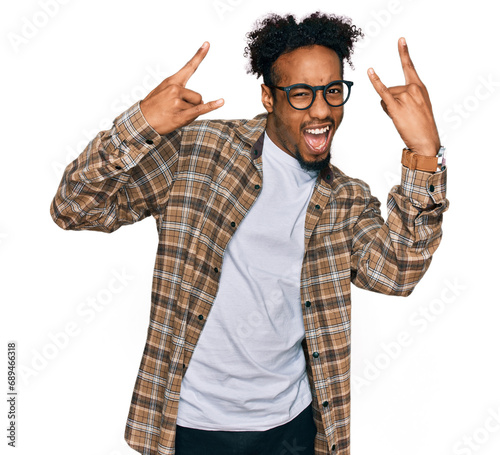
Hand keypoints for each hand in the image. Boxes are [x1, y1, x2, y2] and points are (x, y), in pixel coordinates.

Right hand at [140, 42, 223, 134]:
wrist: (141, 121)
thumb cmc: (152, 107)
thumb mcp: (161, 92)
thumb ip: (179, 92)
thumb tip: (199, 101)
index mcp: (171, 82)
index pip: (189, 67)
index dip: (199, 55)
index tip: (207, 44)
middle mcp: (175, 89)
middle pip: (198, 97)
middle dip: (193, 105)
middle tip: (177, 110)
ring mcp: (177, 101)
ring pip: (197, 107)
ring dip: (191, 113)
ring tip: (176, 115)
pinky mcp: (180, 114)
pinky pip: (200, 110)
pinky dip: (212, 106)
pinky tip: (221, 102)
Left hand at [368, 38, 439, 155]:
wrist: (426, 140)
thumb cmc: (422, 126)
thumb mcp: (418, 107)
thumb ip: (406, 97)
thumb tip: (387, 98)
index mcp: (420, 87)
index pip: (409, 67)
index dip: (404, 53)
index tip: (400, 39)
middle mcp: (413, 88)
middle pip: (391, 89)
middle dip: (392, 103)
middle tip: (404, 115)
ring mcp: (405, 97)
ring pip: (385, 97)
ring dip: (388, 109)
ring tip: (401, 118)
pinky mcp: (396, 106)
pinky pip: (382, 91)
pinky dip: (375, 82)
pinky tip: (370, 72)